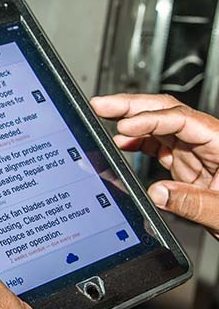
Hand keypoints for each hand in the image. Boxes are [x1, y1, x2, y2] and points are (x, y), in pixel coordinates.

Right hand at [91, 93, 218, 237]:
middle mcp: (209, 143)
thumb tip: (157, 193)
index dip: (150, 120)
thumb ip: (192, 203)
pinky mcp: (189, 165)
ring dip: (131, 121)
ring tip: (103, 119)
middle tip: (101, 104)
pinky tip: (122, 143)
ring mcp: (198, 152)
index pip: (181, 120)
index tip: (124, 127)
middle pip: (167, 112)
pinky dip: (138, 142)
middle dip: (133, 106)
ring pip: (160, 126)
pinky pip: (160, 146)